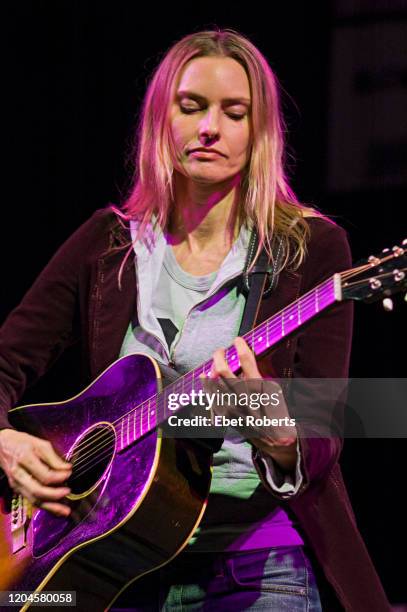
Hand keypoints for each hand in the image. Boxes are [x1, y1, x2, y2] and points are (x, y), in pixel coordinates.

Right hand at [0, 428, 71, 515]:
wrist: (2, 445)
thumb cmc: (22, 442)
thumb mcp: (39, 443)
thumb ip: (53, 457)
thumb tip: (67, 468)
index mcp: (24, 459)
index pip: (44, 474)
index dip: (59, 476)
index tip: (69, 473)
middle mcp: (18, 474)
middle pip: (37, 491)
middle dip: (54, 495)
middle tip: (68, 492)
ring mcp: (16, 484)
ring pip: (33, 500)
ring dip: (50, 507)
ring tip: (65, 511)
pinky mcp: (17, 489)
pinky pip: (31, 500)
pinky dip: (44, 506)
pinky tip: (55, 509)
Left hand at [201, 337, 297, 469]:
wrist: (272, 437)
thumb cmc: (275, 411)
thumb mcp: (273, 389)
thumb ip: (259, 374)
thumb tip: (245, 360)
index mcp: (258, 387)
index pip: (246, 360)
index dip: (240, 346)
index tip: (237, 340)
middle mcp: (243, 396)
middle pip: (223, 370)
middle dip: (219, 356)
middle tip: (220, 350)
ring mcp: (232, 406)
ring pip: (213, 382)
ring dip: (211, 369)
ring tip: (214, 364)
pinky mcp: (225, 414)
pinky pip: (211, 396)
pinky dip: (207, 385)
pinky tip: (206, 378)